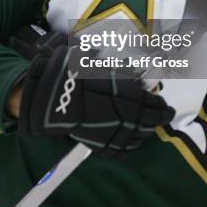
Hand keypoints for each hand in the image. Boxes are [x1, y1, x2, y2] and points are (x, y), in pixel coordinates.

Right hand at [15, 27, 174, 157]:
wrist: (40, 95)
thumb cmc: (64, 71)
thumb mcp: (89, 59)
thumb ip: (111, 67)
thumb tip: (132, 70)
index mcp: (115, 91)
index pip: (145, 102)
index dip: (158, 105)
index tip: (166, 104)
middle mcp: (112, 112)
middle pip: (142, 120)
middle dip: (156, 118)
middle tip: (166, 114)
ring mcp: (102, 130)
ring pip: (132, 135)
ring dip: (145, 132)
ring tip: (152, 127)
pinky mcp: (91, 141)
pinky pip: (115, 148)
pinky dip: (128, 147)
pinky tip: (133, 143)